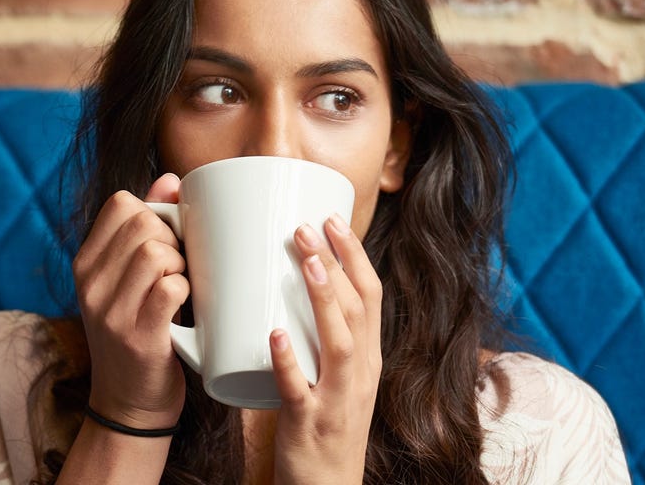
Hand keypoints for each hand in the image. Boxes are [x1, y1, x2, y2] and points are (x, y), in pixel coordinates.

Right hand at [72, 174, 188, 430]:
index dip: (154, 212)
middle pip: (143, 224)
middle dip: (174, 238)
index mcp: (85, 263)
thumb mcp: (128, 280)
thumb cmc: (138, 333)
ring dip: (182, 264)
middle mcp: (90, 284)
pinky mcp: (137, 337)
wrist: (129, 405)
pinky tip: (185, 305)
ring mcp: (109, 311)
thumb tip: (171, 178)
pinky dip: (186, 290)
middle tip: (180, 268)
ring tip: (182, 286)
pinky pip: (170, 288)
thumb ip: (145, 229)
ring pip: (156, 252)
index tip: (166, 240)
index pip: (121, 204)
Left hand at [270, 214, 381, 484]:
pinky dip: (289, 361)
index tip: (331, 219)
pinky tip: (274, 335)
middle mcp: (361, 375)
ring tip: (303, 262)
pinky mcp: (310, 424)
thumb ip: (320, 335)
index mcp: (368, 358)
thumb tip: (289, 283)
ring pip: (339, 343)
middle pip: (358, 310)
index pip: (370, 297)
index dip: (354, 256)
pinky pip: (299, 390)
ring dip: (323, 299)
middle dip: (336, 263)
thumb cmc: (325, 424)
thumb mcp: (335, 375)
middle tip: (307, 225)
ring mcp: (338, 400)